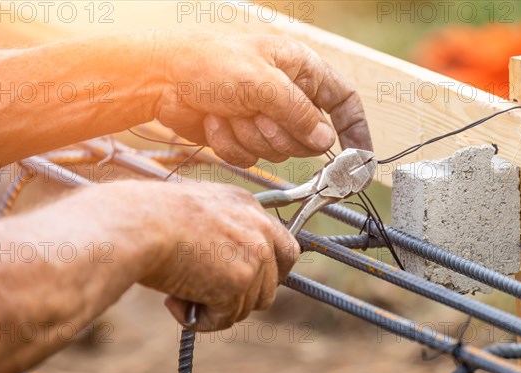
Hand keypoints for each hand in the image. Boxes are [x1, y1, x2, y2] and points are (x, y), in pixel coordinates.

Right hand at [136, 179, 298, 330]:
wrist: (138, 223)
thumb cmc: (149, 217)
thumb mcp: (196, 214)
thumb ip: (219, 235)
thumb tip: (224, 269)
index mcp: (247, 206)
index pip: (284, 248)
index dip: (270, 273)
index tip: (250, 285)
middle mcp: (259, 229)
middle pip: (271, 283)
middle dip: (242, 297)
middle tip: (210, 296)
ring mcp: (253, 256)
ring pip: (248, 305)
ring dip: (215, 307)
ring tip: (178, 292)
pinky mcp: (239, 282)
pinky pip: (225, 318)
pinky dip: (200, 319)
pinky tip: (175, 301)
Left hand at [155, 31, 371, 164]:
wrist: (161, 79)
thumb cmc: (209, 64)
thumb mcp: (263, 84)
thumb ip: (301, 114)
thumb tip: (327, 141)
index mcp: (301, 70)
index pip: (343, 102)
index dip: (355, 130)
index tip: (359, 159)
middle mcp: (286, 95)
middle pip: (310, 137)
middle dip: (282, 134)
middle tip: (260, 117)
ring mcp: (264, 117)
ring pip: (279, 151)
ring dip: (252, 136)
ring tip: (232, 113)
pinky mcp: (242, 135)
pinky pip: (251, 156)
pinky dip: (231, 144)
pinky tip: (216, 121)